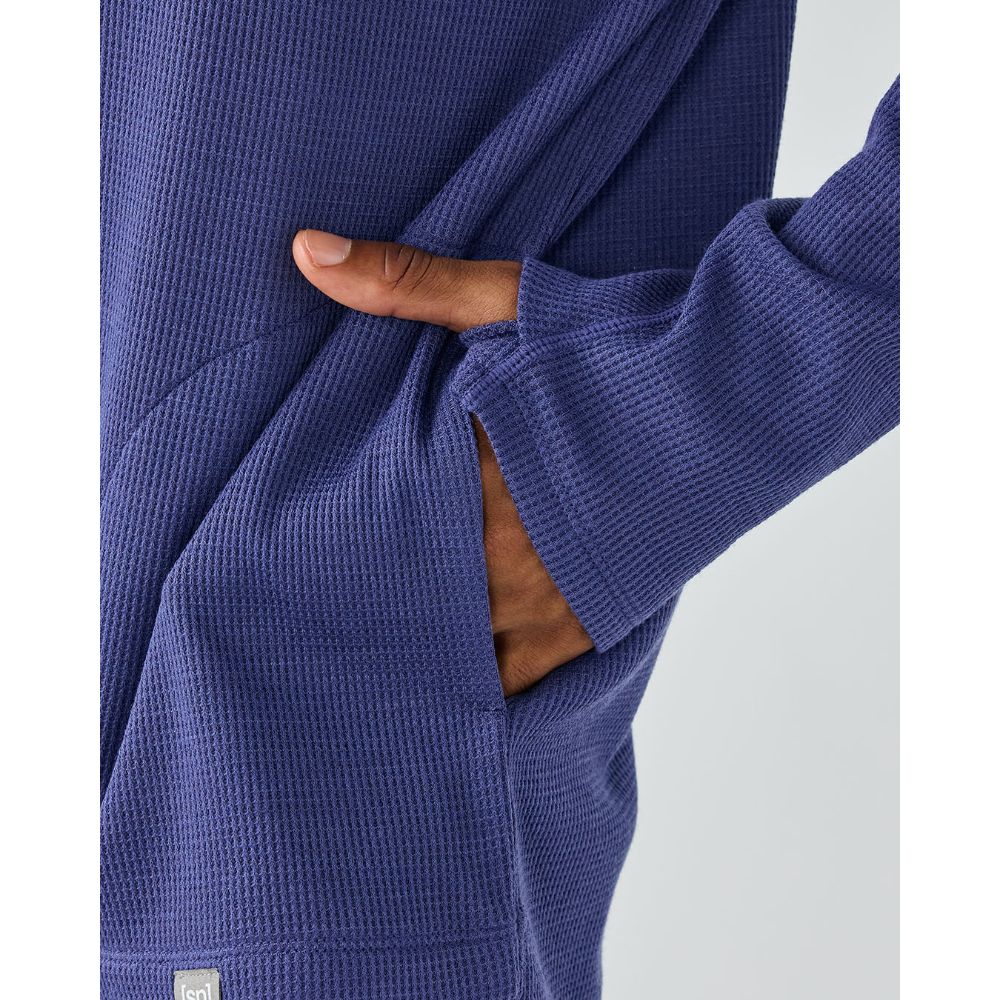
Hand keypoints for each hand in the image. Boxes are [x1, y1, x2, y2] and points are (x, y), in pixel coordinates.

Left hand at [292, 230, 593, 694]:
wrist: (744, 387)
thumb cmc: (626, 341)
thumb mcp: (510, 298)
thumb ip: (406, 283)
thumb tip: (304, 249)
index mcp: (471, 474)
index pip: (372, 528)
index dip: (328, 549)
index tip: (291, 562)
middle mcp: (504, 552)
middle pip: (408, 601)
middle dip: (369, 607)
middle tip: (316, 625)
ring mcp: (550, 599)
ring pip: (455, 654)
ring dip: (419, 651)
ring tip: (379, 658)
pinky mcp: (592, 623)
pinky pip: (519, 680)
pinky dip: (482, 683)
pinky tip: (453, 687)